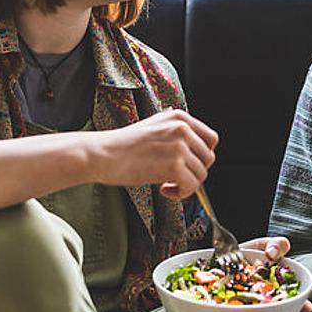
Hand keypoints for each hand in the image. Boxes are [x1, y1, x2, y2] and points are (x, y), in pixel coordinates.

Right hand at [90, 109, 217, 198]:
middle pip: (208, 159)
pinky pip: (191, 186)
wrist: (101, 154)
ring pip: (201, 174)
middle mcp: (182, 128)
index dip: (201, 156)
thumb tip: (193, 152)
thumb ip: (175, 134)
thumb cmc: (121, 146)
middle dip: (194, 172)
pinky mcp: (173, 165)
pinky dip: (181, 193)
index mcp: (179, 117)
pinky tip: (164, 190)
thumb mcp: (154, 127)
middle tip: (175, 178)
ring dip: (186, 185)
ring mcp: (179, 146)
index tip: (188, 165)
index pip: (211, 139)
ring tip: (166, 185)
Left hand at [239, 236, 311, 311]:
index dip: (301, 305)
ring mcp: (251, 311)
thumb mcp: (263, 246)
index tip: (306, 308)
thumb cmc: (246, 254)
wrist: (219, 258)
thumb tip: (274, 254)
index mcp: (277, 288)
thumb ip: (276, 245)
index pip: (292, 298)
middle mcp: (266, 303)